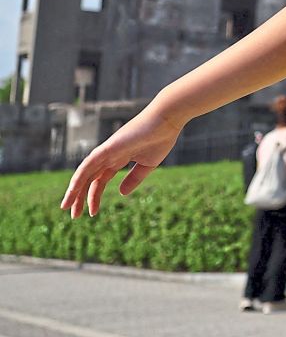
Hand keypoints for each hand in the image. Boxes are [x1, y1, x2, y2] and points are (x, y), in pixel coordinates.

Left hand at [60, 106, 182, 217]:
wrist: (167, 120)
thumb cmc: (161, 138)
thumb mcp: (148, 165)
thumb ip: (134, 178)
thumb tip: (121, 193)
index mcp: (118, 159)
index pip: (100, 180)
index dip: (94, 197)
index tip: (91, 213)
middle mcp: (108, 155)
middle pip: (88, 179)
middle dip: (80, 197)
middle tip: (74, 216)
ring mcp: (107, 150)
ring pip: (85, 173)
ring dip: (74, 190)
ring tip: (67, 207)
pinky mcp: (108, 147)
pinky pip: (89, 164)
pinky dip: (79, 176)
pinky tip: (73, 189)